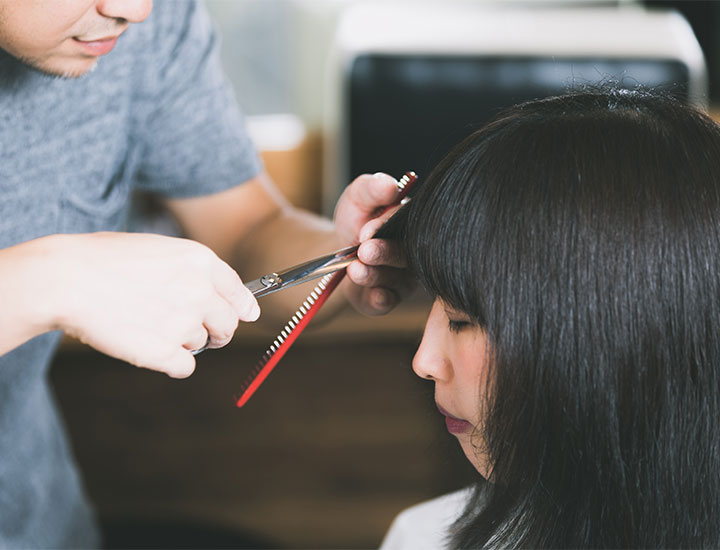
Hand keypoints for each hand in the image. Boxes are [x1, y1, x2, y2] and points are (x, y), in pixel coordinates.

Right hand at [49, 232, 258, 377]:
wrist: (65, 279)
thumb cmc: (103, 260)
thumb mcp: (157, 250)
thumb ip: (191, 270)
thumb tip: (217, 293)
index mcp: (200, 260)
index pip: (240, 293)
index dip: (242, 308)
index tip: (244, 316)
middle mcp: (200, 290)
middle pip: (229, 325)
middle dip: (217, 332)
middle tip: (200, 334)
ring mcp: (184, 322)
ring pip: (201, 344)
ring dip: (182, 341)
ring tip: (147, 325)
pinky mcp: (166, 351)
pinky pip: (186, 367)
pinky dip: (171, 364)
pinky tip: (149, 350)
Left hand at [333, 173, 415, 314]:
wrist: (337, 250)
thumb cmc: (356, 218)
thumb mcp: (358, 197)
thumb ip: (372, 188)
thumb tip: (390, 185)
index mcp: (412, 222)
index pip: (407, 223)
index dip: (386, 226)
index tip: (366, 231)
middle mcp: (415, 251)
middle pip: (405, 255)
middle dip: (384, 253)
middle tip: (364, 251)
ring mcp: (405, 277)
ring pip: (395, 280)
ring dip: (373, 274)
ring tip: (354, 268)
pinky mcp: (389, 298)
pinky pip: (389, 302)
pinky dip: (380, 299)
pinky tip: (373, 294)